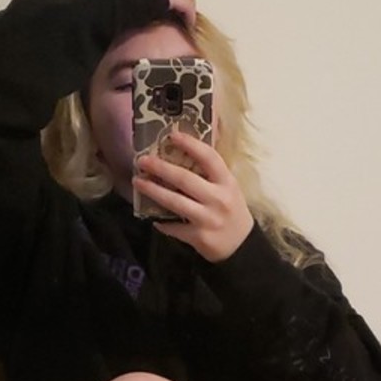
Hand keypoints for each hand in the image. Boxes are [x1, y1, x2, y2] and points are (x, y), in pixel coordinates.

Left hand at [134, 130, 254, 263]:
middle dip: (160, 168)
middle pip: (184, 179)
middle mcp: (218, 199)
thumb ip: (211, 174)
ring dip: (153, 191)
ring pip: (175, 202)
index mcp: (227, 182)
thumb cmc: (232, 211)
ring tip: (138, 182)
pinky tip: (152, 217)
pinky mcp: (199, 237)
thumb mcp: (229, 188)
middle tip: (142, 161)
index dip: (191, 145)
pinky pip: (174, 227)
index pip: (209, 158)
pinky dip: (162, 222)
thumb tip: (183, 152)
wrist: (242, 246)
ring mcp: (208, 219)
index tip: (172, 135)